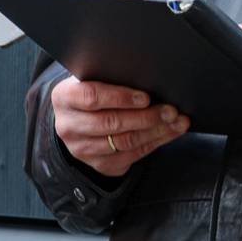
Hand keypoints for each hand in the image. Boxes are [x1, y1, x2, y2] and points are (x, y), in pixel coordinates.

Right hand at [51, 77, 190, 178]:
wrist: (78, 121)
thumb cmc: (91, 93)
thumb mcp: (91, 79)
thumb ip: (110, 78)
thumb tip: (147, 76)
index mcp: (64, 98)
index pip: (92, 97)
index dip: (121, 97)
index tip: (145, 96)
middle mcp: (69, 127)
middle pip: (111, 123)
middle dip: (146, 116)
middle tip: (170, 110)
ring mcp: (83, 150)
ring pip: (125, 142)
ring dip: (156, 131)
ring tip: (176, 121)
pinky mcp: (100, 165)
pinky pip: (133, 155)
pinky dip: (156, 142)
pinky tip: (170, 132)